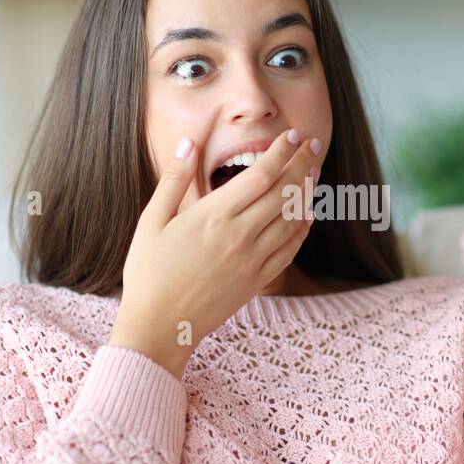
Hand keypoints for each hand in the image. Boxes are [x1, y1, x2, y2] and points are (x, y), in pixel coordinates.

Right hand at [110, 128, 318, 375]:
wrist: (160, 327)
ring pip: (292, 219)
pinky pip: (289, 250)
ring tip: (314, 172)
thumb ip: (174, 180)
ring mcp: (253, 260)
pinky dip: (303, 229)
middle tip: (313, 144)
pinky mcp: (257, 281)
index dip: (281, 152)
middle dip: (302, 164)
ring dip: (307, 193)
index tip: (293, 135)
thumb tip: (189, 142)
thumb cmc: (149, 273)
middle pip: (284, 193)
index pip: (261, 175)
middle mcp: (240, 236)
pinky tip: (308, 215)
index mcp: (214, 216)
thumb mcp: (152, 222)